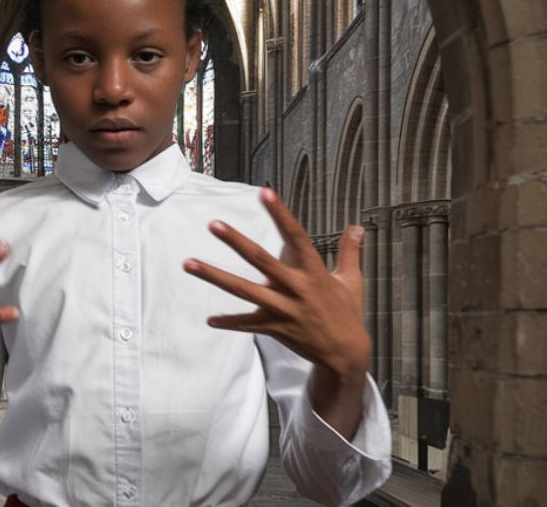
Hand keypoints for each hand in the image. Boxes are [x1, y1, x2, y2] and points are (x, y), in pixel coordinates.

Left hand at [183, 188, 369, 438]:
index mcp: (314, 273)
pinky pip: (248, 324)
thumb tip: (357, 227)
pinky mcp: (276, 328)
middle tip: (213, 224)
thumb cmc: (347, 314)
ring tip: (189, 263)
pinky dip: (229, 322)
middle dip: (236, 242)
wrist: (346, 354)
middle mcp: (297, 289)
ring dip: (215, 276)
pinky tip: (210, 319)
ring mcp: (284, 309)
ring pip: (244, 290)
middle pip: (262, 261)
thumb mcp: (352, 281)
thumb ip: (350, 252)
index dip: (281, 215)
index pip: (296, 237)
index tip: (265, 193)